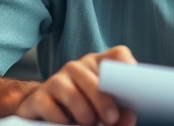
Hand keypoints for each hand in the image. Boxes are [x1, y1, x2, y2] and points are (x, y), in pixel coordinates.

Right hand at [16, 45, 136, 125]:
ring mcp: (56, 79)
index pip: (118, 55)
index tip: (134, 80)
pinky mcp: (39, 96)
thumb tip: (129, 118)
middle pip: (95, 80)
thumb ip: (119, 114)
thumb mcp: (102, 110)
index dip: (128, 65)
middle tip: (112, 119)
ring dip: (85, 115)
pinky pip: (52, 109)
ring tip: (89, 123)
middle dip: (104, 103)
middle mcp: (76, 67)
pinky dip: (63, 121)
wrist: (43, 109)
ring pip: (73, 95)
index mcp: (97, 65)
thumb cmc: (81, 107)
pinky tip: (67, 123)